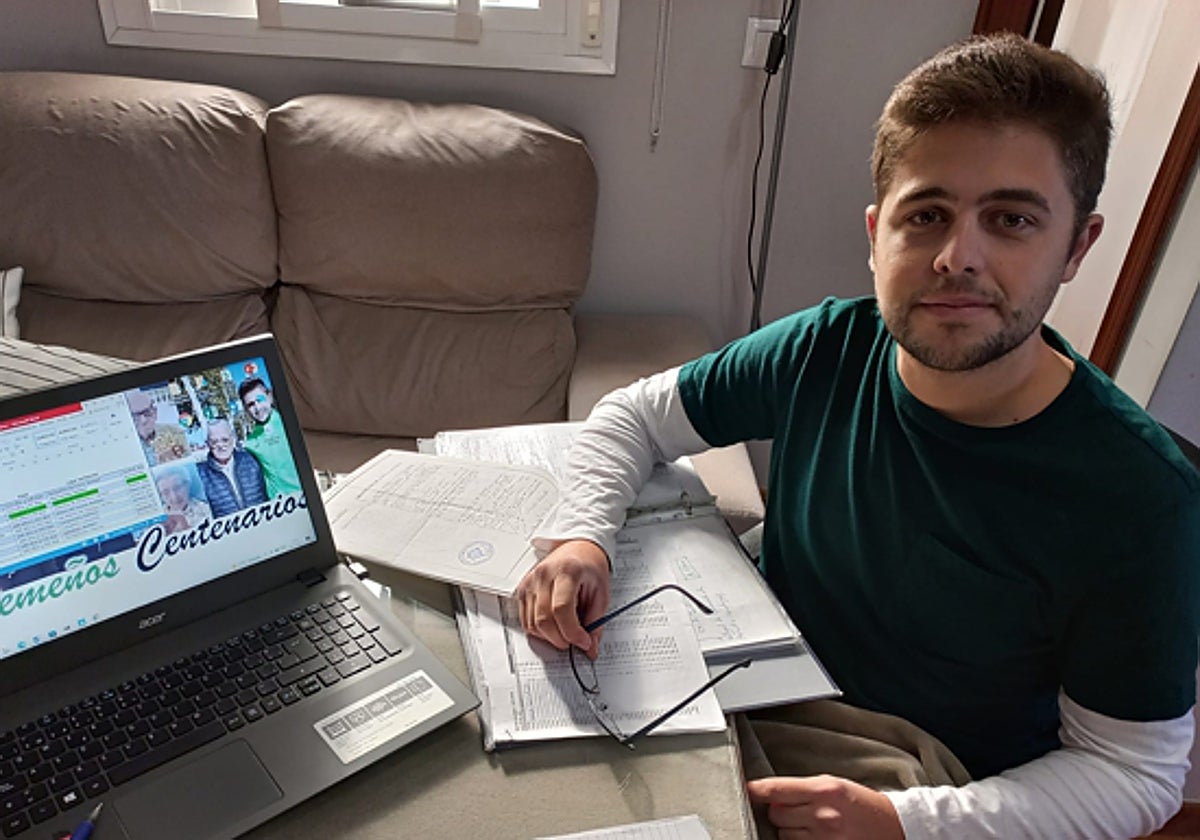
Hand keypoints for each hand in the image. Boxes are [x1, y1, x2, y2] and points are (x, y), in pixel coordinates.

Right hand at [516, 539, 609, 656]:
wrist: (578, 548)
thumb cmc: (590, 566)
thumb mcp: (601, 593)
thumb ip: (596, 622)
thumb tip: (590, 648)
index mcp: (567, 571)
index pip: (561, 609)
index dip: (572, 632)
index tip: (584, 642)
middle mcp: (544, 575)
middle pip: (543, 619)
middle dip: (561, 639)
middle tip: (575, 642)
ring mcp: (530, 582)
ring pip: (532, 624)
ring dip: (550, 637)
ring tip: (566, 632)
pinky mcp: (523, 589)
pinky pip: (525, 620)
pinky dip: (539, 631)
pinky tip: (554, 626)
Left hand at [746, 775, 903, 839]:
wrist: (893, 826)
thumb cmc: (862, 803)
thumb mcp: (834, 784)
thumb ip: (803, 788)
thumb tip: (771, 794)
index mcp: (824, 790)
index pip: (777, 790)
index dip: (757, 789)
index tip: (747, 789)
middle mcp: (823, 815)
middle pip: (776, 814)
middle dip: (779, 810)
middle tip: (795, 808)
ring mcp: (824, 838)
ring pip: (784, 834)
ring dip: (789, 828)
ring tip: (809, 823)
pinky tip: (812, 835)